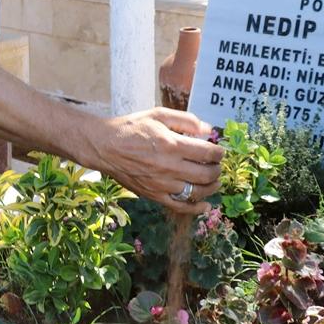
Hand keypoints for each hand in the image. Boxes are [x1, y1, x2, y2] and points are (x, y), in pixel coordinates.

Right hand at [94, 108, 223, 213]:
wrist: (104, 147)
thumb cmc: (131, 128)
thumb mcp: (158, 115)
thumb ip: (185, 120)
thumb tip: (208, 129)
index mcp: (172, 145)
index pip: (208, 153)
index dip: (219, 153)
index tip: (219, 151)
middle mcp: (169, 167)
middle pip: (206, 174)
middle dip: (217, 169)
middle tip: (216, 165)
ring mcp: (162, 184)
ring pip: (197, 192)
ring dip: (211, 187)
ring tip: (213, 181)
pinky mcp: (154, 195)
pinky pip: (180, 207)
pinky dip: (195, 208)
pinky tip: (204, 205)